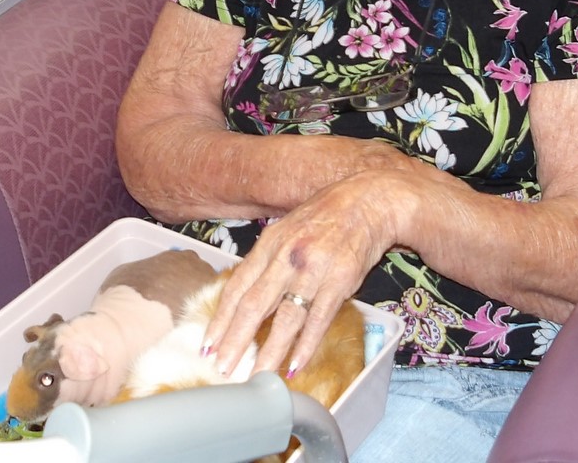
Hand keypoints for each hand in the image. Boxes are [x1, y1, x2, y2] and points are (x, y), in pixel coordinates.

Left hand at [205, 170, 410, 377]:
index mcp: (270, 242)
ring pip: (286, 318)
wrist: (369, 201)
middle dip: (235, 340)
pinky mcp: (340, 281)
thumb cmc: (326, 215)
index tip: (208, 343)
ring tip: (256, 377)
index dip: (221, 317)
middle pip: (255, 305)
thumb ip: (268, 258)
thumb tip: (245, 292)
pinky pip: (318, 320)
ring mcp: (314, 270)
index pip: (238, 285)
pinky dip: (305, 345)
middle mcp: (287, 257)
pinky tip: (295, 366)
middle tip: (220, 367)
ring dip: (269, 351)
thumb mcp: (288, 228)